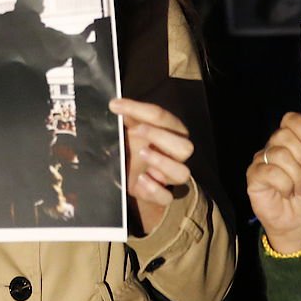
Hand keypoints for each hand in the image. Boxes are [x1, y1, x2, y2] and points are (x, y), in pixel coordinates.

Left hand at [112, 97, 194, 235]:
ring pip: (182, 173)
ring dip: (162, 163)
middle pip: (185, 147)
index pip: (162, 117)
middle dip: (161, 137)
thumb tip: (116, 104)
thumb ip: (128, 116)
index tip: (115, 106)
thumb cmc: (131, 144)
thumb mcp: (128, 127)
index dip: (138, 109)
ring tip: (142, 154)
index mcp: (171, 132)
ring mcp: (169, 176)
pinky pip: (167, 196)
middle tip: (138, 131)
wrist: (127, 174)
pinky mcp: (159, 194)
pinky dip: (155, 189)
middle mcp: (175, 154)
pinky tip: (141, 179)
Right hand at [247, 113, 300, 254]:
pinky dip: (284, 184)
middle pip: (284, 136)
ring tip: (300, 188)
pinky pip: (269, 172)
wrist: (297, 221)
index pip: (290, 120)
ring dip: (296, 174)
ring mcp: (261, 161)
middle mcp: (273, 148)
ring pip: (279, 154)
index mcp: (290, 143)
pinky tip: (287, 192)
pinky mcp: (254, 177)